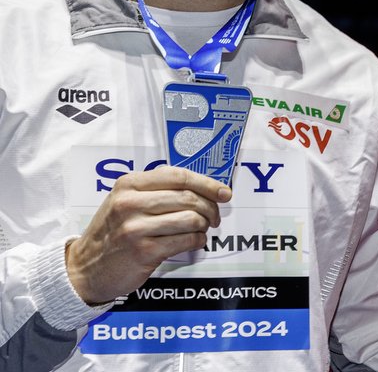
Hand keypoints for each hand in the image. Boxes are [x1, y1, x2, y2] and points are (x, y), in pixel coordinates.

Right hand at [67, 167, 231, 304]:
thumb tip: (205, 187)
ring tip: (201, 230)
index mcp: (129, 184)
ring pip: (192, 218)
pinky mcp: (144, 251)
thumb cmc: (112, 232)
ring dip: (204, 226)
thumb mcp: (125, 201)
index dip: (208, 183)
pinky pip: (187, 240)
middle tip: (214, 217)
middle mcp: (130, 203)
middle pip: (189, 197)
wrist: (84, 268)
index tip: (224, 192)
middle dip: (210, 208)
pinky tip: (194, 242)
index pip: (179, 176)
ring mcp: (136, 228)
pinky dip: (198, 241)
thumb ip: (157, 189)